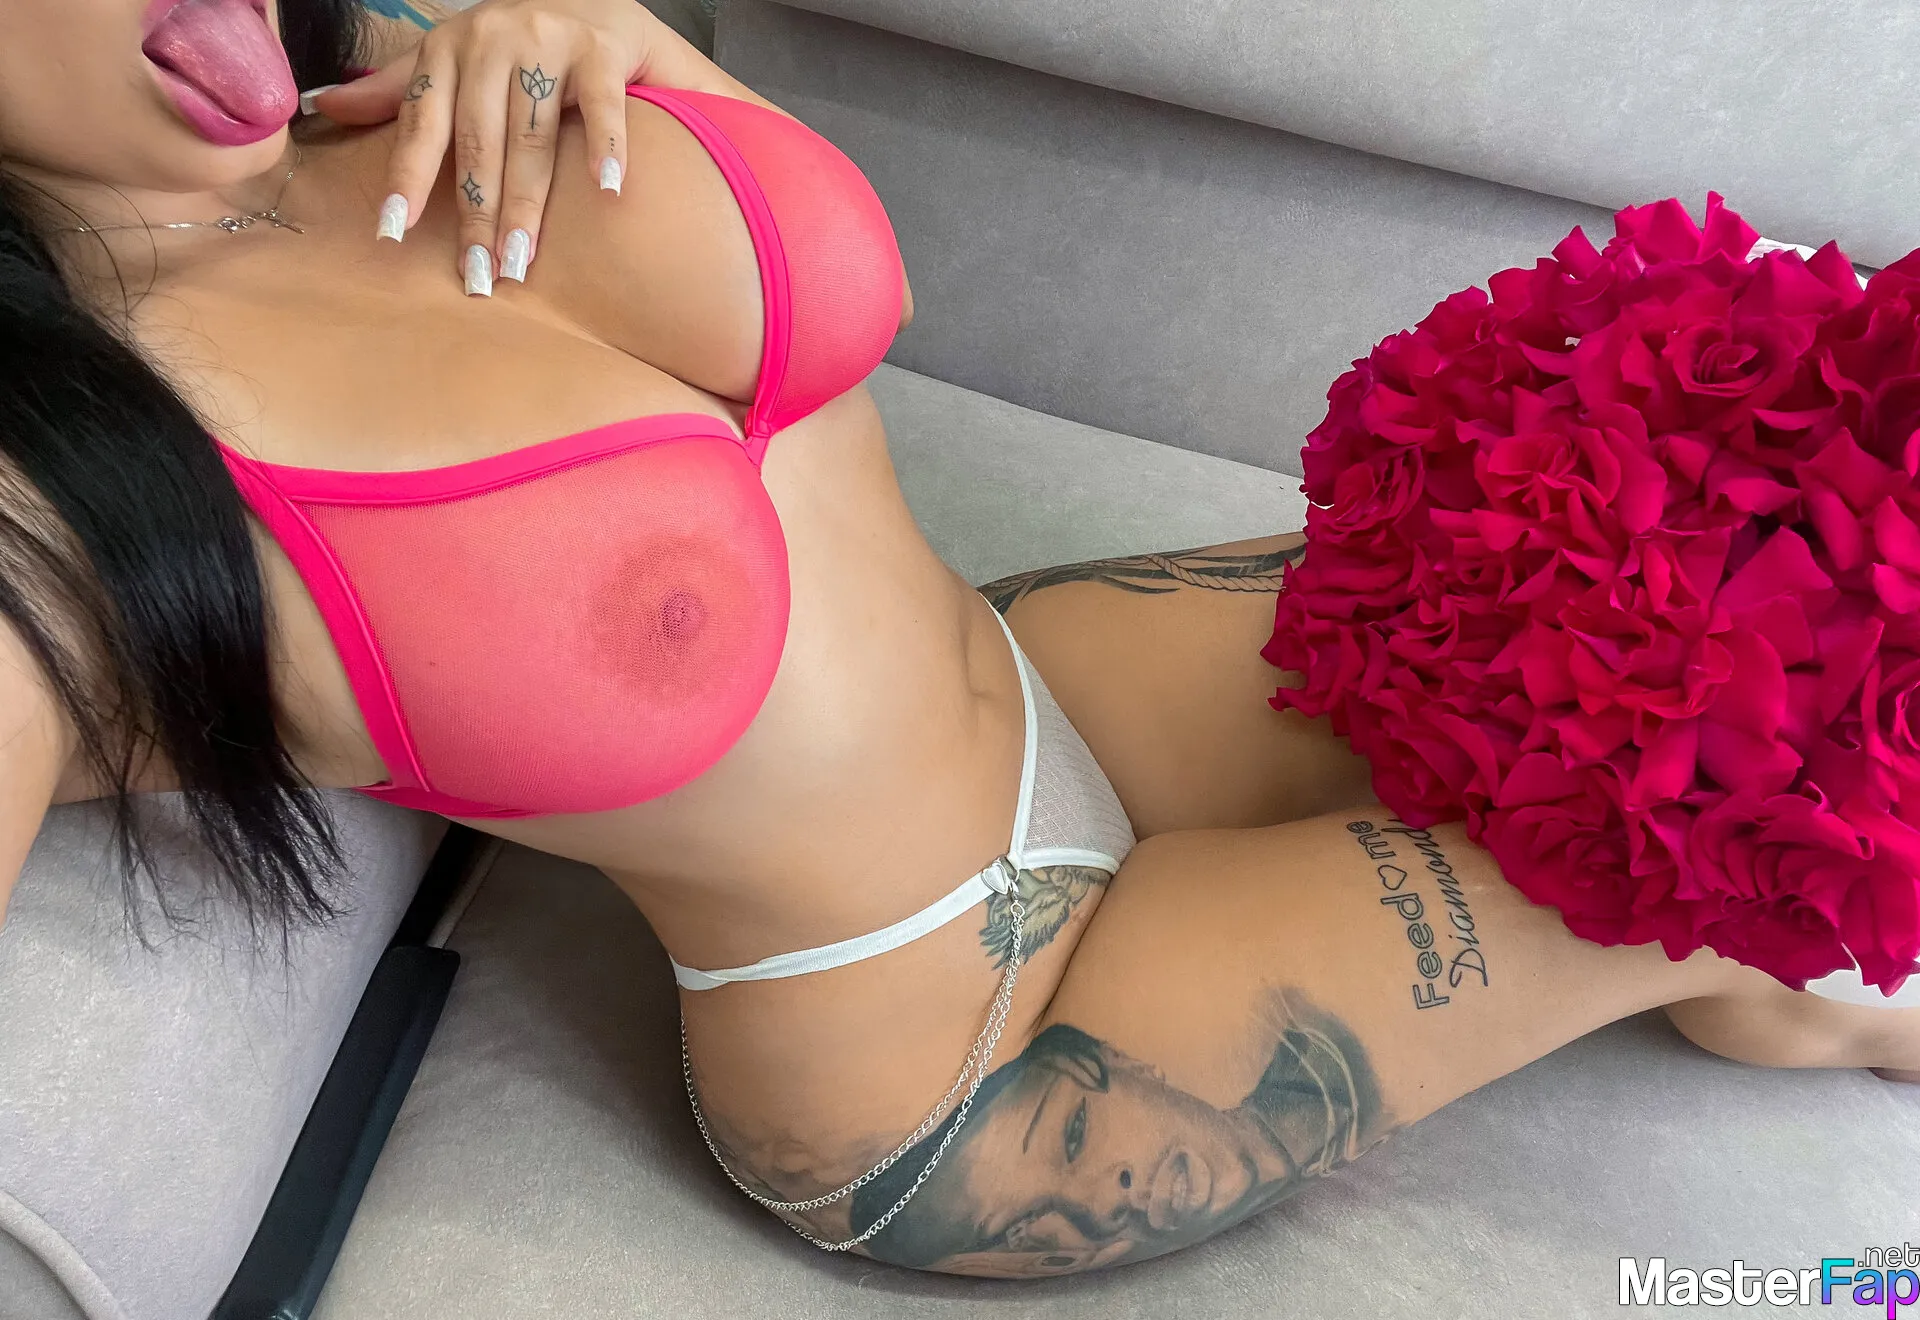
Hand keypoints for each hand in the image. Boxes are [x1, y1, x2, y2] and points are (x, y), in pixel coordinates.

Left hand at [307, 0, 771, 292]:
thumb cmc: (521, 45)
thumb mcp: (453, 60)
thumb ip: (401, 90)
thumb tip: (326, 107)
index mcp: (448, 51)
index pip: (422, 124)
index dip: (408, 178)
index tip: (394, 231)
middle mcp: (491, 42)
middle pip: (478, 141)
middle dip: (476, 211)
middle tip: (477, 273)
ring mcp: (547, 43)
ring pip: (532, 136)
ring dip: (527, 203)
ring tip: (521, 258)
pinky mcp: (600, 52)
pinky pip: (600, 106)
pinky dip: (604, 146)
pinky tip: (606, 189)